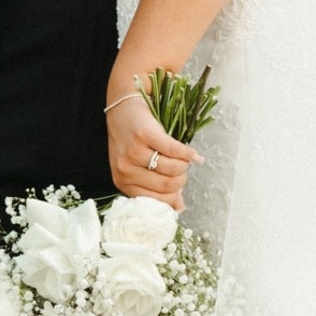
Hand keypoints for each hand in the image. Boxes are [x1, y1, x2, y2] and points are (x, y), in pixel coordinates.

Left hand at [106, 95, 202, 210]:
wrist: (122, 107)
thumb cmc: (131, 140)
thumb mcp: (138, 168)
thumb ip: (157, 188)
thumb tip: (180, 207)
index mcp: (123, 183)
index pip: (157, 201)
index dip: (173, 195)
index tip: (178, 186)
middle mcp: (125, 170)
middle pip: (169, 185)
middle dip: (181, 178)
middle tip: (181, 168)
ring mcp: (133, 153)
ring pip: (174, 169)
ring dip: (184, 164)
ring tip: (182, 158)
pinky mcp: (144, 135)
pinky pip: (175, 151)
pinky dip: (188, 154)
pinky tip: (193, 155)